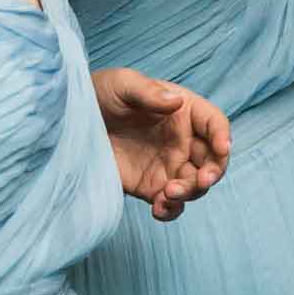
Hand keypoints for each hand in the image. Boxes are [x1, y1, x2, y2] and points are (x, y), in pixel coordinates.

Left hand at [92, 68, 229, 221]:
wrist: (71, 123)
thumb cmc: (100, 93)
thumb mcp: (122, 84)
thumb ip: (148, 92)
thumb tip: (175, 102)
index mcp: (183, 112)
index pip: (214, 124)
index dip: (222, 136)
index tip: (222, 149)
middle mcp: (182, 141)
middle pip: (212, 160)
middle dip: (213, 172)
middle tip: (202, 180)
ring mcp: (168, 166)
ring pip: (195, 185)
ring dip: (191, 192)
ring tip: (169, 193)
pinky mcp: (150, 186)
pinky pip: (170, 203)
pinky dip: (171, 210)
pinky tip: (159, 209)